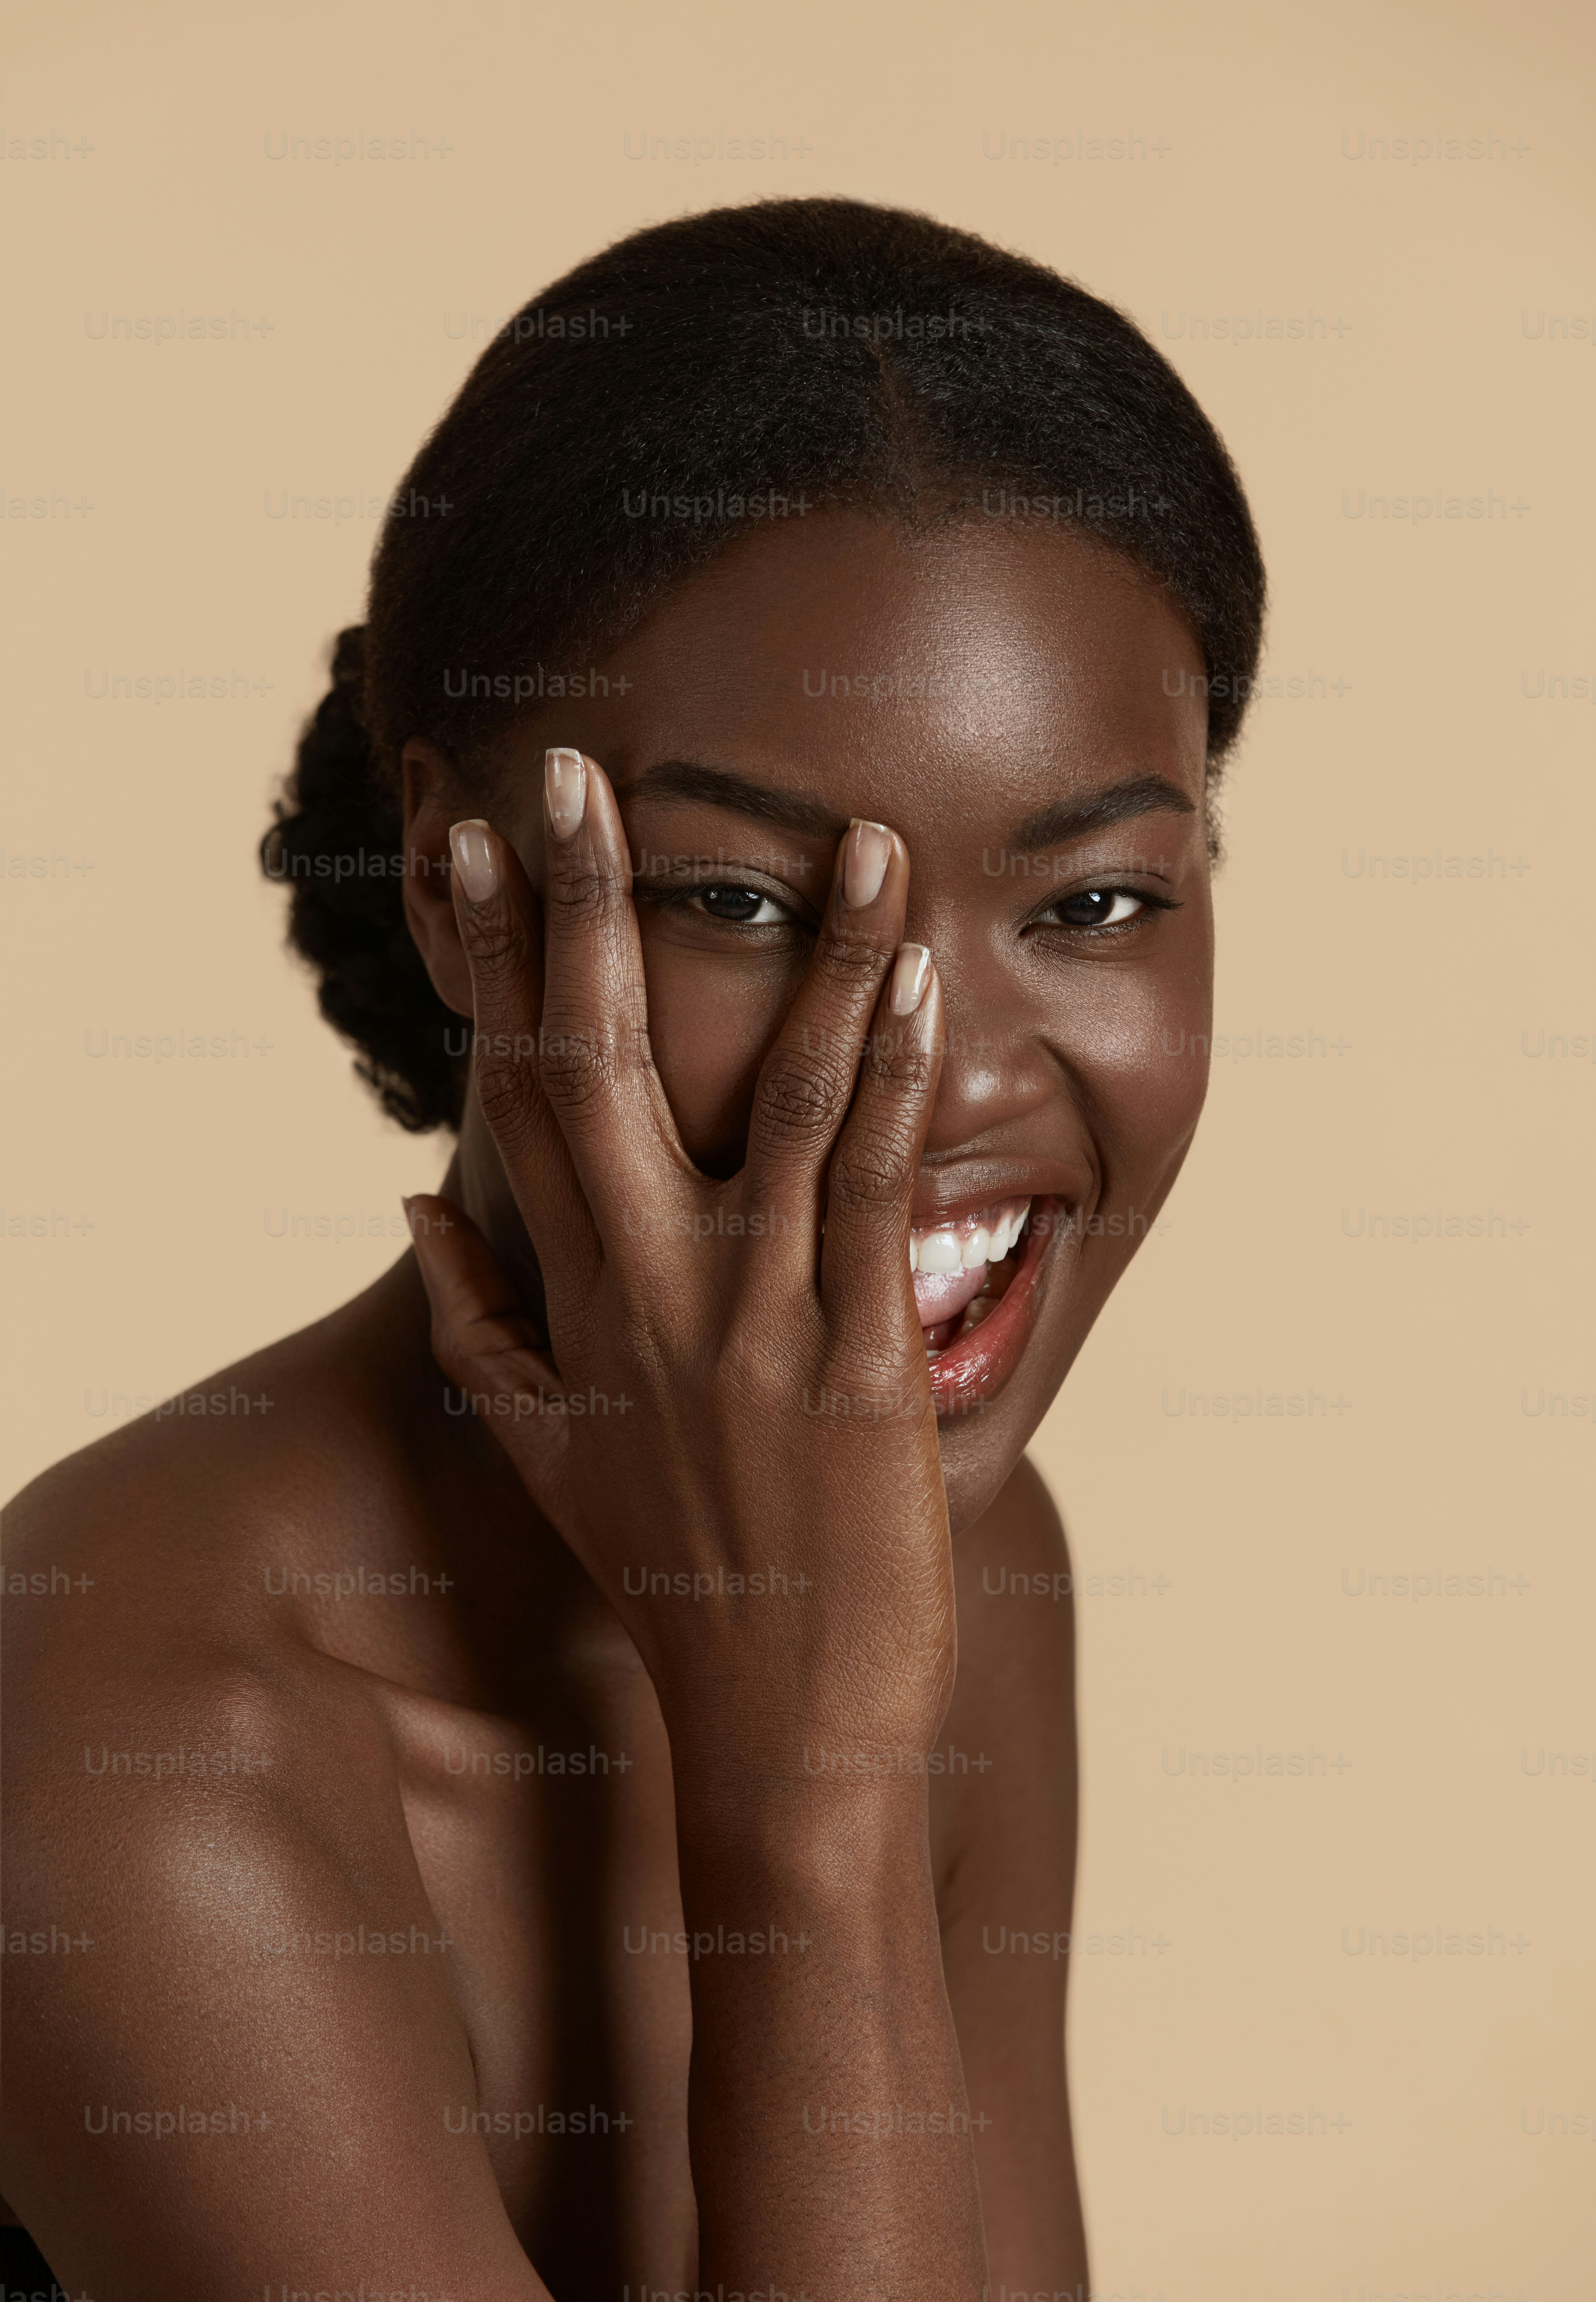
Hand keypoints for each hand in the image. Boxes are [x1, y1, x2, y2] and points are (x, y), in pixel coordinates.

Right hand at [408, 749, 953, 1796]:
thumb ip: (470, 1320)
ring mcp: (756, 1317)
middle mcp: (652, 1287)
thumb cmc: (671, 1573)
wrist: (781, 1724)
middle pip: (606, 1062)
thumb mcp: (541, 1447)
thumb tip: (410, 1198)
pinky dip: (899, 1077)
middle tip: (581, 777)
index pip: (518, 1089)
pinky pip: (878, 1187)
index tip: (477, 845)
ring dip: (823, 959)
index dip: (497, 959)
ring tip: (858, 840)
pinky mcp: (861, 1356)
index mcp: (578, 1297)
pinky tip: (921, 983)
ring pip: (779, 1097)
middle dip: (592, 908)